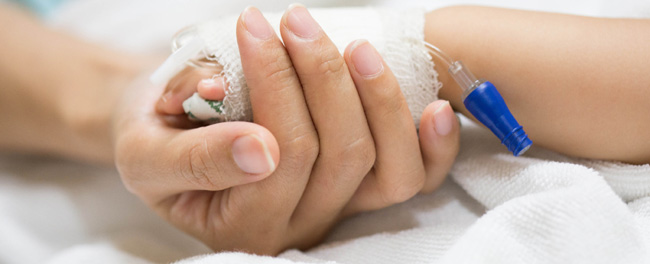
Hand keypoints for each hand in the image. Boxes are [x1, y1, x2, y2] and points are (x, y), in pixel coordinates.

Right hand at [118, 5, 459, 254]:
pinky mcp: (360, 191)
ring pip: (387, 167)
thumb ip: (194, 160)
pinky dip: (431, 147)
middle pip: (340, 154)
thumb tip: (261, 151)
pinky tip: (435, 109)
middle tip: (295, 23)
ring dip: (377, 97)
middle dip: (323, 77)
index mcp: (243, 226)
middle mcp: (298, 226)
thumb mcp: (145, 153)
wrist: (171, 140)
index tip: (252, 27)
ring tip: (350, 44)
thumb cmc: (154, 142)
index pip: (282, 154)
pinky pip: (412, 179)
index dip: (275, 84)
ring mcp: (336, 211)